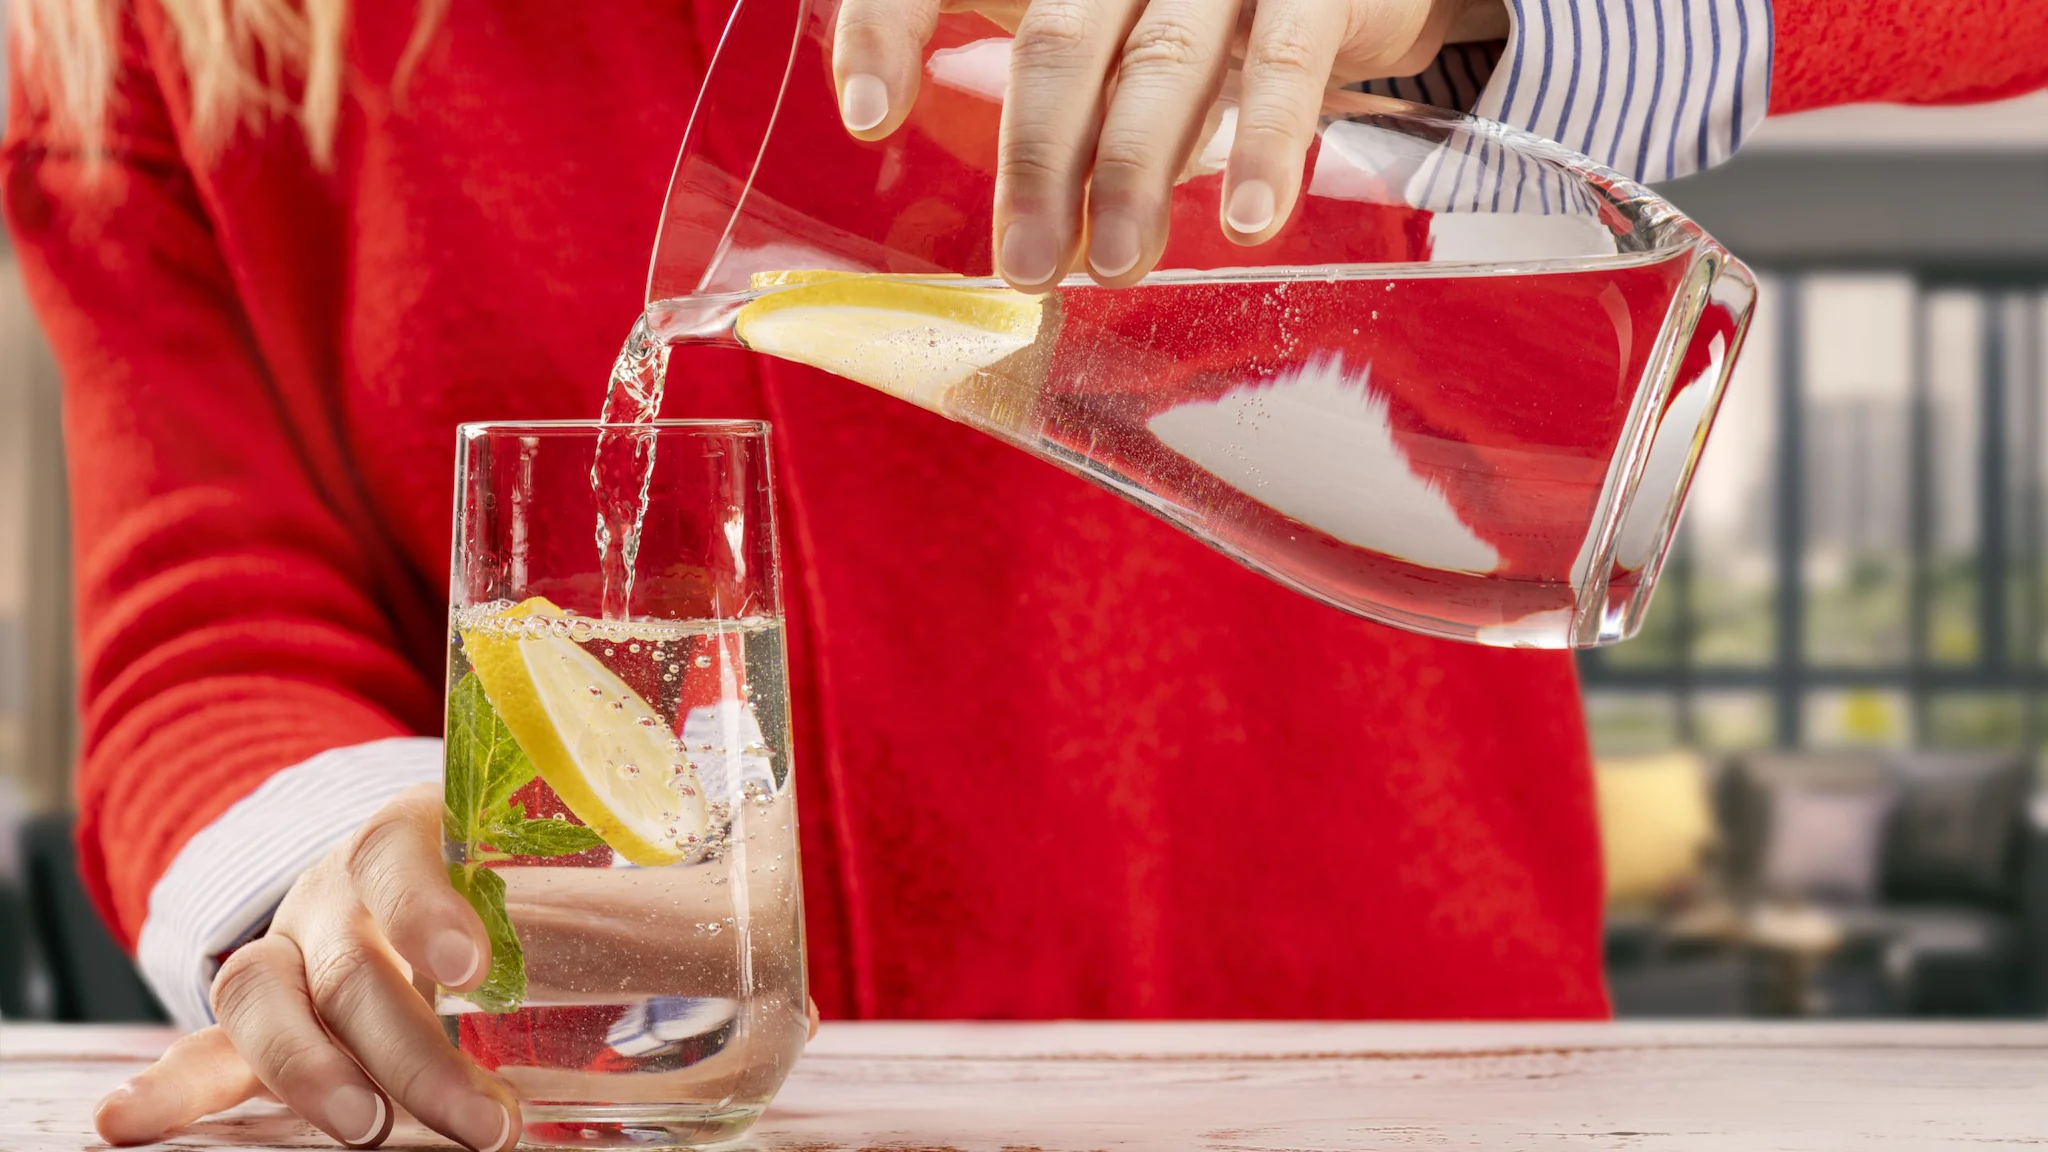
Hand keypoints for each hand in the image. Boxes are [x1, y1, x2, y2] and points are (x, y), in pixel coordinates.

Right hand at [92, 784, 822, 1148]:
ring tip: (370, 1136)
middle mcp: (341, 886)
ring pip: (257, 997)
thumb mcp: (580, 891)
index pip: (402, 851)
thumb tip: (802, 1018)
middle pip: (340, 959)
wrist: (400, 856)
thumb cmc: (510, 880)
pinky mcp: (259, 1015)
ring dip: (309, 1078)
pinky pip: (201, 1044)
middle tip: (481, 1125)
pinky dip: (169, 1087)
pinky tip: (130, 1125)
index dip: (428, 906)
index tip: (473, 966)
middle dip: (404, 1049)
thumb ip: (671, 940)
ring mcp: (289, 946)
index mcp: (421, 833)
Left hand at [832, 0, 1508, 289]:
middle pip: (1057, 43)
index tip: (866, 118)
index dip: (889, 29)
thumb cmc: (1198, 13)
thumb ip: (1057, 106)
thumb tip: (1028, 244)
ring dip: (1132, 173)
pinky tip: (1249, 222)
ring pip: (1158, 61)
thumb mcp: (1105, 39)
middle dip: (1035, 164)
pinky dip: (1267, 146)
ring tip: (1115, 265)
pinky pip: (1285, 63)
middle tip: (1024, 271)